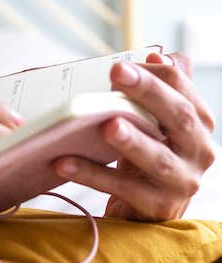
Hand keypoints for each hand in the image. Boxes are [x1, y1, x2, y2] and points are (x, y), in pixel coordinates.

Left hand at [53, 51, 216, 220]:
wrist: (144, 206)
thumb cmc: (147, 153)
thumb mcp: (155, 120)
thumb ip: (162, 88)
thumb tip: (158, 55)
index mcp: (198, 123)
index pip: (183, 91)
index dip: (155, 75)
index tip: (121, 64)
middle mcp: (199, 151)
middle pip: (179, 117)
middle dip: (148, 92)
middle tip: (116, 72)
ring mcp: (181, 182)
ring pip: (157, 158)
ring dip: (131, 140)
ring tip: (106, 125)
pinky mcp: (157, 207)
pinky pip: (123, 188)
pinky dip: (92, 174)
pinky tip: (64, 162)